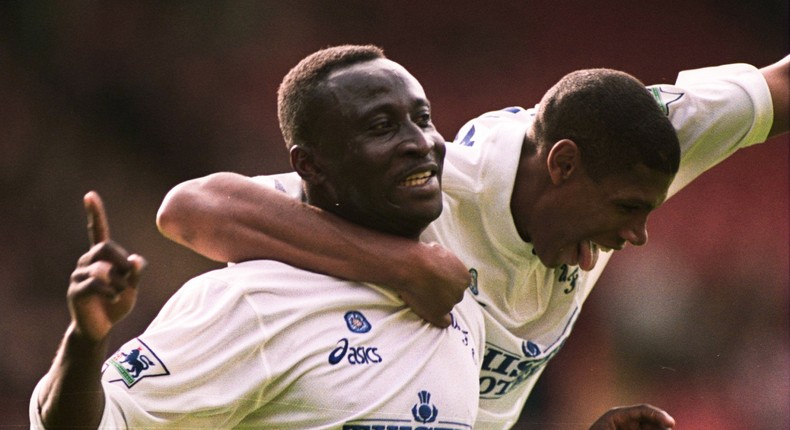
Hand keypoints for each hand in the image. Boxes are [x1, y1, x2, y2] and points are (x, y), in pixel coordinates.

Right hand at [67, 191, 145, 341]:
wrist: (101, 328)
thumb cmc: (117, 304)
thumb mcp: (132, 287)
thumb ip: (136, 273)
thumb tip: (137, 260)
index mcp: (101, 257)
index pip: (97, 230)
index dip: (95, 213)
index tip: (90, 195)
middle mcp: (86, 261)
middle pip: (106, 246)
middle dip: (123, 262)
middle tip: (129, 278)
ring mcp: (78, 275)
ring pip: (103, 268)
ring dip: (119, 282)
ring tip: (118, 294)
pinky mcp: (75, 290)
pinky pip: (96, 283)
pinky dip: (111, 291)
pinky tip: (112, 299)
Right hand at [397, 241, 470, 327]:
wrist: (412, 265)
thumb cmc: (424, 255)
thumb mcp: (440, 250)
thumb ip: (444, 260)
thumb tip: (439, 257)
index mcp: (464, 277)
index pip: (459, 283)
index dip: (446, 281)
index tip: (436, 279)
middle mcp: (460, 292)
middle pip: (454, 295)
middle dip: (443, 292)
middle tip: (427, 286)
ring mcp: (450, 304)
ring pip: (446, 306)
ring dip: (437, 303)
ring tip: (421, 293)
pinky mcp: (438, 314)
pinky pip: (444, 321)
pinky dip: (439, 319)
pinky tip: (431, 314)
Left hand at [589, 404, 674, 429]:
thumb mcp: (614, 429)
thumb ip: (637, 426)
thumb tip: (658, 426)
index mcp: (617, 415)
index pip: (642, 409)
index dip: (659, 415)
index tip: (671, 423)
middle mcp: (623, 420)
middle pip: (649, 419)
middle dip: (661, 425)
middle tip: (670, 429)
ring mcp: (627, 427)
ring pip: (649, 426)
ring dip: (658, 428)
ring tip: (666, 429)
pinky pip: (643, 429)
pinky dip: (653, 429)